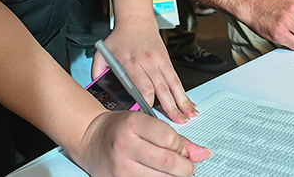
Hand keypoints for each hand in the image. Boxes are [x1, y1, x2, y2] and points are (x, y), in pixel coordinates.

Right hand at [71, 110, 211, 176]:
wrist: (90, 139)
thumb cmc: (119, 128)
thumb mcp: (145, 122)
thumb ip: (175, 138)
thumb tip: (203, 153)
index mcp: (132, 123)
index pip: (169, 137)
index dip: (183, 147)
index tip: (184, 150)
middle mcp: (125, 145)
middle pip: (168, 161)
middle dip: (185, 167)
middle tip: (188, 166)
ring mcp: (121, 167)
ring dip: (174, 176)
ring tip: (173, 170)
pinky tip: (159, 175)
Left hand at [93, 18, 196, 123]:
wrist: (136, 20)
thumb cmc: (119, 38)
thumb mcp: (102, 54)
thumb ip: (98, 73)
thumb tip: (99, 92)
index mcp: (130, 62)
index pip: (142, 85)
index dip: (147, 102)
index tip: (148, 117)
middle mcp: (147, 61)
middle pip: (160, 88)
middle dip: (169, 108)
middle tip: (174, 124)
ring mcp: (159, 60)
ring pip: (172, 84)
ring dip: (181, 102)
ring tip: (187, 116)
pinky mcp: (166, 60)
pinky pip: (176, 78)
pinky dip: (183, 92)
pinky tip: (188, 103)